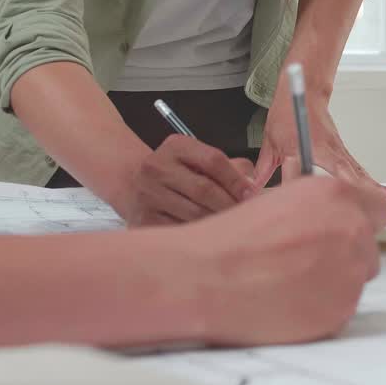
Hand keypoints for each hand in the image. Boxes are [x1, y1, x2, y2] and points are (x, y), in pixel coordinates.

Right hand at [119, 136, 258, 225]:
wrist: (133, 182)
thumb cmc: (179, 172)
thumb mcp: (198, 158)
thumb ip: (230, 167)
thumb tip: (252, 187)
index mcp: (176, 146)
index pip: (213, 160)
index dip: (236, 180)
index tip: (251, 195)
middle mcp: (157, 167)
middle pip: (204, 189)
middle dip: (229, 204)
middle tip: (244, 216)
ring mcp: (147, 194)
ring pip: (193, 213)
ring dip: (217, 222)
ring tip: (232, 228)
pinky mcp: (143, 220)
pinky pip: (179, 230)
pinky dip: (198, 236)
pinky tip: (210, 238)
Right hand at [187, 177, 385, 345]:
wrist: (206, 277)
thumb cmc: (232, 239)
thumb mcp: (282, 200)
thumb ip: (322, 208)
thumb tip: (337, 218)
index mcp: (336, 196)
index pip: (380, 211)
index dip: (359, 223)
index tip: (346, 233)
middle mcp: (352, 230)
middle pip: (369, 248)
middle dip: (344, 255)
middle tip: (306, 263)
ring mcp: (350, 272)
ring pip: (357, 279)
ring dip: (334, 281)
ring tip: (290, 283)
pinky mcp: (342, 309)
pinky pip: (342, 308)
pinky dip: (322, 308)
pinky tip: (289, 302)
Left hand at [255, 92, 385, 197]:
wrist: (304, 91)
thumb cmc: (288, 113)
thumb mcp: (270, 141)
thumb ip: (263, 169)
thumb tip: (252, 191)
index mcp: (299, 144)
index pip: (298, 171)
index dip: (295, 188)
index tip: (295, 205)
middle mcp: (322, 149)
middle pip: (339, 175)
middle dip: (350, 194)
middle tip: (361, 210)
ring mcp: (336, 151)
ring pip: (355, 173)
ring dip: (370, 190)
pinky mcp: (343, 153)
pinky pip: (359, 171)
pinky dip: (373, 183)